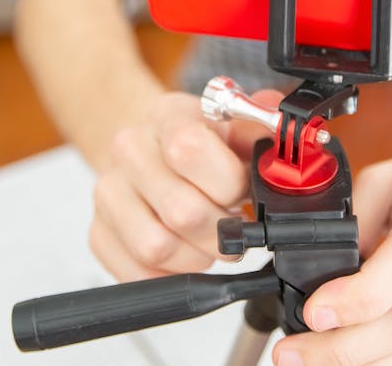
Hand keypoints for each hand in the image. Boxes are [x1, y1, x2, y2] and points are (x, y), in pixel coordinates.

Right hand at [90, 90, 282, 280]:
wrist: (154, 147)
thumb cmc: (203, 142)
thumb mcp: (238, 124)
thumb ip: (266, 130)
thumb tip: (292, 142)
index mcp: (167, 115)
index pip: (189, 149)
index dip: (228, 184)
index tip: (243, 192)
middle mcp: (129, 149)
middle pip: (180, 210)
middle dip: (223, 232)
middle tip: (236, 230)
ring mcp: (108, 191)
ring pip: (157, 247)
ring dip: (198, 256)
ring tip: (210, 243)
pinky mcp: (98, 232)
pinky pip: (136, 272)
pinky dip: (172, 275)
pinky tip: (187, 255)